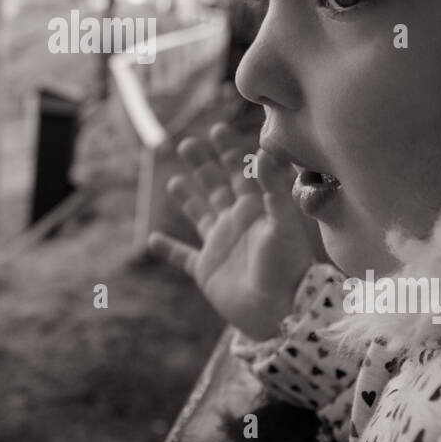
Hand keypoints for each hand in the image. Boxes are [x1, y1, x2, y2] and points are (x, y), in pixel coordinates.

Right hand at [147, 123, 321, 340]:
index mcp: (255, 209)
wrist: (281, 312)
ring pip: (200, 215)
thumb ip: (274, 188)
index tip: (217, 129)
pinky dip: (168, 250)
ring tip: (174, 182)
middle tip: (186, 144)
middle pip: (215, 187)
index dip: (228, 152)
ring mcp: (221, 246)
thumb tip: (262, 152)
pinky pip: (184, 257)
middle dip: (202, 165)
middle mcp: (237, 223)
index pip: (240, 173)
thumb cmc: (287, 266)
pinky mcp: (208, 270)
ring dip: (187, 199)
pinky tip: (153, 241)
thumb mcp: (283, 222)